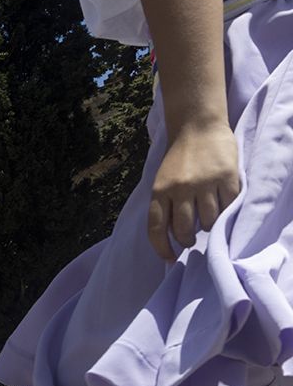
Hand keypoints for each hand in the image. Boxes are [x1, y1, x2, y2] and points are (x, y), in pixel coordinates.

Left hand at [148, 123, 239, 260]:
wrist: (197, 127)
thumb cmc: (179, 159)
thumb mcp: (162, 181)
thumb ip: (166, 205)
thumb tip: (171, 237)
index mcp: (160, 191)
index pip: (157, 228)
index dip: (162, 248)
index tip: (169, 258)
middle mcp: (180, 189)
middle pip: (185, 229)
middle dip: (188, 239)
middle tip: (192, 239)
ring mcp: (204, 183)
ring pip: (209, 220)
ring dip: (209, 226)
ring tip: (207, 219)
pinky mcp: (226, 177)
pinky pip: (228, 205)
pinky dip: (226, 211)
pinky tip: (223, 207)